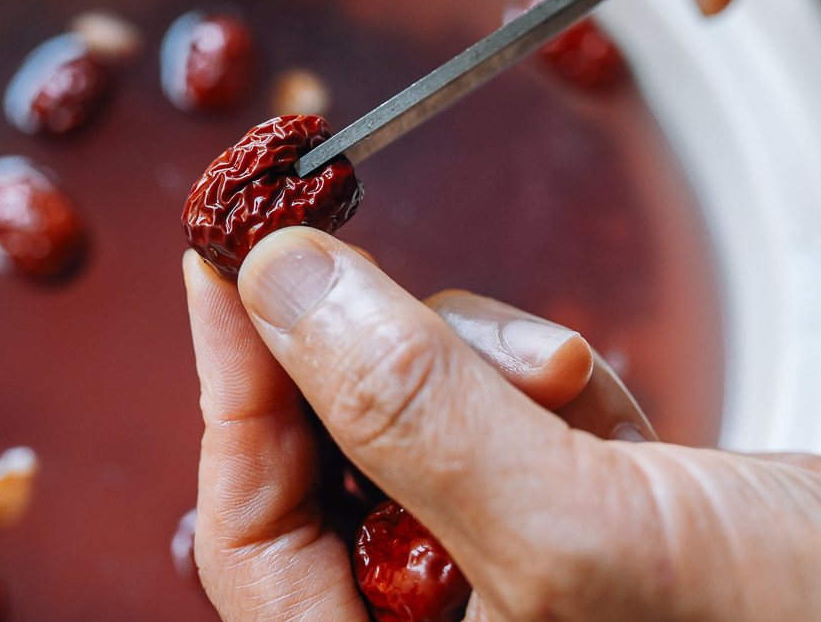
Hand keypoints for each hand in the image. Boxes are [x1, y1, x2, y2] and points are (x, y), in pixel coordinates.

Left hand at [186, 227, 820, 620]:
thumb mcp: (578, 532)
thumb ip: (413, 411)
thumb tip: (284, 289)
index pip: (253, 534)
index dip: (231, 392)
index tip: (224, 265)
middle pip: (329, 457)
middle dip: (371, 361)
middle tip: (353, 258)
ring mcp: (507, 562)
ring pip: (419, 408)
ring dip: (480, 362)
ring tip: (566, 378)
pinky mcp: (574, 503)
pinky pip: (504, 403)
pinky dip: (541, 371)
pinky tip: (597, 391)